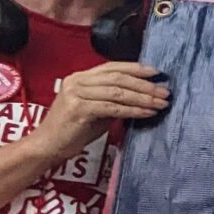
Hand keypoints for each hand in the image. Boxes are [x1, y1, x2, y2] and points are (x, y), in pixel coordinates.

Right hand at [29, 61, 170, 161]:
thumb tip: (142, 96)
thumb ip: (112, 99)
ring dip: (143, 98)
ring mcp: (76, 94)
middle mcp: (77, 81)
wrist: (47, 146)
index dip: (136, 69)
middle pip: (118, 78)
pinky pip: (113, 108)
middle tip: (165, 92)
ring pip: (118, 92)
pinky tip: (147, 113)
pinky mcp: (79, 109)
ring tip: (161, 104)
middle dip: (145, 85)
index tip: (157, 73)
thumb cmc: (72, 130)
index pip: (112, 67)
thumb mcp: (95, 109)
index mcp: (80, 78)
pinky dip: (133, 110)